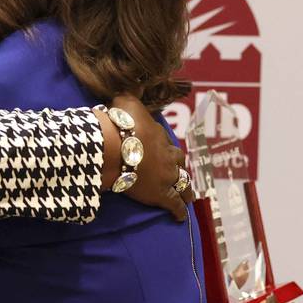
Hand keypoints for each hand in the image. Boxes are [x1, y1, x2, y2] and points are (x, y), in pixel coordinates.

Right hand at [97, 94, 192, 220]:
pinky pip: (174, 204)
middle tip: (176, 169)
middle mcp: (167, 155)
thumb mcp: (125, 101)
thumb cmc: (120, 123)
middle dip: (178, 165)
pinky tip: (180, 216)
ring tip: (187, 195)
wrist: (115, 147)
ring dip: (185, 188)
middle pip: (178, 161)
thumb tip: (132, 86)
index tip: (157, 146)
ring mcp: (166, 176)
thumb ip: (130, 96)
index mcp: (159, 135)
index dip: (162, 144)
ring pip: (182, 183)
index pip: (164, 140)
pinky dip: (178, 210)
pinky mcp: (160, 194)